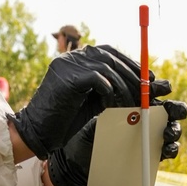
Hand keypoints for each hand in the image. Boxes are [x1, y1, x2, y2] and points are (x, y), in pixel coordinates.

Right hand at [13, 45, 171, 158]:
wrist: (38, 132)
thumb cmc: (65, 121)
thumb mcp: (93, 101)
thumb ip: (110, 90)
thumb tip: (141, 88)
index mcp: (76, 60)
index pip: (109, 52)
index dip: (130, 63)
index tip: (149, 77)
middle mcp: (71, 58)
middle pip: (110, 57)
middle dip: (132, 73)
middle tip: (149, 89)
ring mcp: (67, 65)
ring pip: (106, 67)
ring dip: (124, 85)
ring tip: (133, 101)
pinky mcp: (66, 78)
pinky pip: (96, 78)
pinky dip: (109, 89)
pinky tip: (113, 102)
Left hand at [46, 99, 186, 185]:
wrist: (81, 161)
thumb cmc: (88, 135)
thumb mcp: (97, 119)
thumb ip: (111, 111)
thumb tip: (125, 105)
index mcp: (135, 105)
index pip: (154, 93)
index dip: (162, 88)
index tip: (163, 88)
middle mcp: (146, 119)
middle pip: (169, 110)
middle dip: (175, 109)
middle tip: (170, 111)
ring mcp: (150, 137)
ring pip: (171, 130)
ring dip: (173, 130)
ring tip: (167, 133)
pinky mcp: (151, 155)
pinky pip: (167, 151)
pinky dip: (170, 149)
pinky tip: (166, 149)